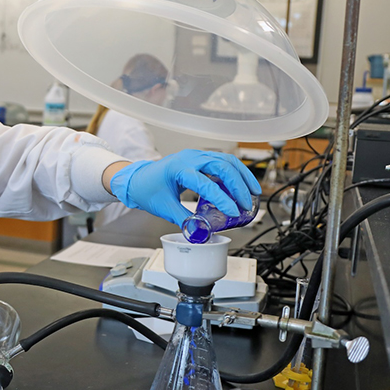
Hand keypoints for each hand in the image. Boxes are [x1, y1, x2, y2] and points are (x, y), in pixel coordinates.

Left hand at [109, 150, 260, 227]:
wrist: (136, 178)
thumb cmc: (147, 189)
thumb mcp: (164, 207)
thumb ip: (184, 221)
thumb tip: (200, 234)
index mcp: (178, 169)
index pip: (205, 183)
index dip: (222, 198)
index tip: (233, 211)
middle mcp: (189, 158)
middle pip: (221, 166)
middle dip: (238, 185)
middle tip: (247, 203)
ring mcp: (196, 156)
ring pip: (226, 160)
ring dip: (242, 176)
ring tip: (253, 192)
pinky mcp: (200, 158)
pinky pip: (222, 161)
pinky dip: (235, 172)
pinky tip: (243, 185)